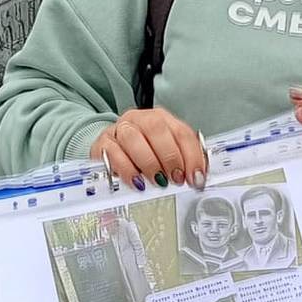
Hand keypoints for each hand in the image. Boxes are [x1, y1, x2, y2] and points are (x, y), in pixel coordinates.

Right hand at [91, 108, 207, 191]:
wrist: (111, 147)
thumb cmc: (143, 152)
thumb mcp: (165, 154)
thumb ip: (182, 161)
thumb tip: (198, 178)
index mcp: (161, 118)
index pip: (181, 132)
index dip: (192, 156)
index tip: (196, 177)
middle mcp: (140, 119)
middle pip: (156, 129)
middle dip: (170, 157)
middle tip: (176, 178)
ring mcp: (119, 129)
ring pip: (133, 138)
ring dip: (149, 163)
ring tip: (158, 181)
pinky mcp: (103, 143)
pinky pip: (114, 153)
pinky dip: (128, 170)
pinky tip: (137, 182)